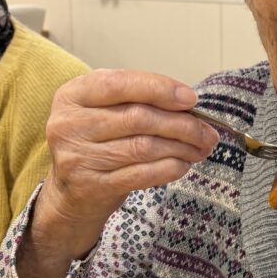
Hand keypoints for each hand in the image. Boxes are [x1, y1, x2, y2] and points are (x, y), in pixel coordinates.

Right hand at [19, 70, 216, 277]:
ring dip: (181, 147)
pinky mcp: (91, 186)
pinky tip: (183, 164)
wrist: (73, 193)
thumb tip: (189, 102)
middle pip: (138, 117)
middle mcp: (68, 124)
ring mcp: (77, 157)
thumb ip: (140, 100)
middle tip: (207, 132)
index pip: (120, 84)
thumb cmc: (99, 143)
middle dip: (182, 124)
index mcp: (73, 95)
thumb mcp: (108, 111)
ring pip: (144, 147)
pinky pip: (142, 174)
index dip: (160, 88)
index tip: (191, 98)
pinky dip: (169, 168)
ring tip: (201, 148)